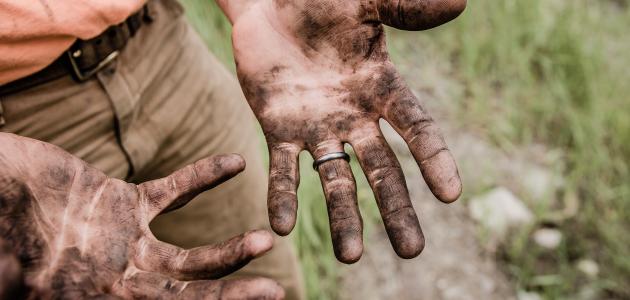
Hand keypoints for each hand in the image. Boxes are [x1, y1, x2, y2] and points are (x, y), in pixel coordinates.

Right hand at [0, 133, 283, 298]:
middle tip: (275, 293)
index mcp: (99, 298)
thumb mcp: (9, 276)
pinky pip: (173, 191)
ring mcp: (126, 242)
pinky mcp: (123, 202)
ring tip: (265, 240)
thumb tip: (46, 294)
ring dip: (229, 249)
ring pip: (188, 254)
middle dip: (229, 295)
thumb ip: (28, 286)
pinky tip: (234, 164)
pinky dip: (203, 177)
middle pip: (187, 294)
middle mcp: (121, 278)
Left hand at [217, 0, 465, 262]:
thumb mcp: (364, 3)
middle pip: (382, 170)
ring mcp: (317, 128)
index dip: (434, 159)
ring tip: (349, 257)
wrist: (271, 6)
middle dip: (395, 209)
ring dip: (342, 217)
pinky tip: (281, 227)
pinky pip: (282, 168)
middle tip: (411, 252)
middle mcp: (354, 117)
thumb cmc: (322, 2)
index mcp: (381, 88)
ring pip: (334, 179)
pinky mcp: (279, 129)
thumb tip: (458, 2)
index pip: (416, 128)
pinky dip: (282, 196)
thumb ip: (405, 8)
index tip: (451, 194)